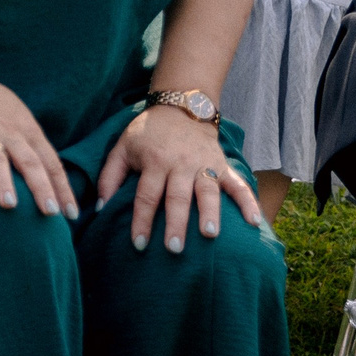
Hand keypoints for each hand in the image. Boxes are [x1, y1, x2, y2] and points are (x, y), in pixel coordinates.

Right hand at [0, 59, 80, 218]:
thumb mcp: (22, 119)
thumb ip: (35, 145)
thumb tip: (53, 175)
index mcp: (29, 131)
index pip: (51, 162)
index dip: (63, 188)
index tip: (71, 213)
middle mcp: (10, 134)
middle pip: (30, 163)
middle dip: (41, 188)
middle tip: (51, 213)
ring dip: (3, 183)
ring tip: (9, 205)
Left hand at [97, 103, 261, 251]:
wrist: (180, 106)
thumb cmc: (147, 133)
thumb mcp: (121, 148)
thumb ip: (109, 176)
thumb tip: (100, 207)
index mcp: (153, 162)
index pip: (146, 195)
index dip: (141, 220)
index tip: (139, 244)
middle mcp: (180, 164)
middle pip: (177, 197)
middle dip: (175, 224)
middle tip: (174, 249)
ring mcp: (204, 164)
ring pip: (207, 191)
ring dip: (209, 213)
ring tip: (210, 235)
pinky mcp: (223, 165)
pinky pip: (238, 184)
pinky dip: (248, 201)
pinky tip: (255, 222)